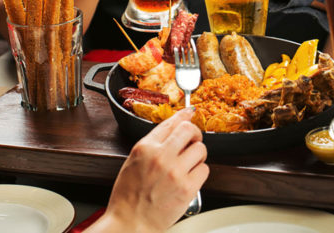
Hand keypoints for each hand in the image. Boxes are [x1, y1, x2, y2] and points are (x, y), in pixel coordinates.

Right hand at [99, 108, 208, 232]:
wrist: (130, 224)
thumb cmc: (128, 197)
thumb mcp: (133, 162)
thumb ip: (152, 144)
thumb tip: (171, 129)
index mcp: (144, 147)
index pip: (170, 122)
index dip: (183, 115)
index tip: (189, 112)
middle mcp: (160, 156)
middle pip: (189, 130)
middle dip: (194, 134)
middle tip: (193, 140)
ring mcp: (175, 171)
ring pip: (200, 149)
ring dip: (198, 155)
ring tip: (189, 165)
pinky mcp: (187, 188)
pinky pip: (204, 170)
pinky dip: (200, 173)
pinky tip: (190, 178)